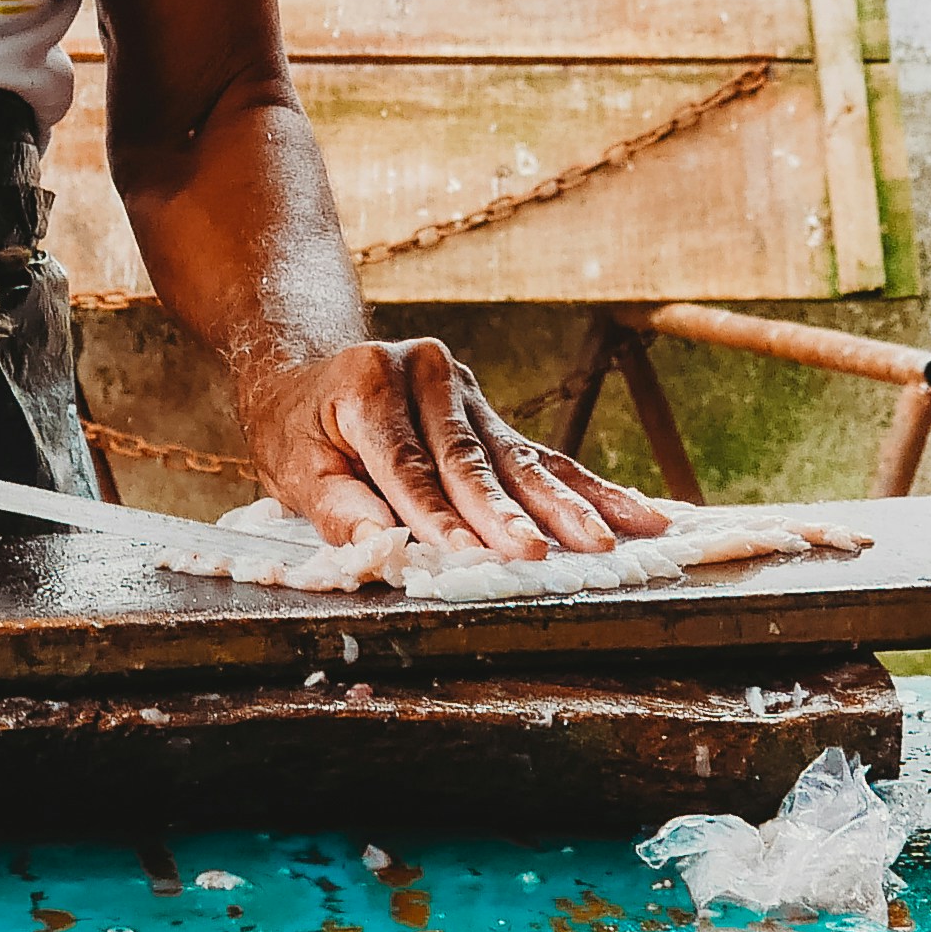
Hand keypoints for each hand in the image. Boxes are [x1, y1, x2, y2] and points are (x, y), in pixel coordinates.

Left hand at [245, 335, 678, 560]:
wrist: (312, 380)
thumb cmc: (301, 433)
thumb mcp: (295, 469)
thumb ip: (338, 507)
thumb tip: (377, 545)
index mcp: (368, 383)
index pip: (408, 464)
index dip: (437, 516)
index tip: (466, 558)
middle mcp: (425, 374)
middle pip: (471, 459)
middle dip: (511, 514)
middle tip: (545, 554)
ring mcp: (465, 388)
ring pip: (518, 458)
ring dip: (566, 505)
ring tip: (606, 541)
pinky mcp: (492, 411)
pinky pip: (540, 455)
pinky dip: (587, 489)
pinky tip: (635, 511)